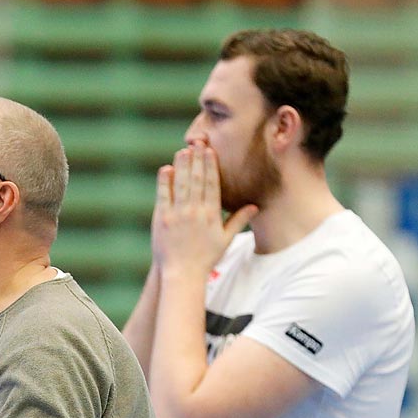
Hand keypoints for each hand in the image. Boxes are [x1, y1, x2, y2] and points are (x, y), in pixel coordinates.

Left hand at [152, 145, 255, 285]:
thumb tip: (255, 206)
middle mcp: (195, 213)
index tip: (210, 151)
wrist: (182, 274)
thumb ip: (239, 220)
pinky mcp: (162, 219)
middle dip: (197, 160)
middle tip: (197, 143)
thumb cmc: (205, 258)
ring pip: (181, 185)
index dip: (211, 166)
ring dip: (182, 166)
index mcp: (211, 215)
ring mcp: (177, 215)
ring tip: (183, 150)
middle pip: (197, 180)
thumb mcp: (226, 240)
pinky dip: (165, 182)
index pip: (212, 185)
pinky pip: (163, 196)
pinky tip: (166, 169)